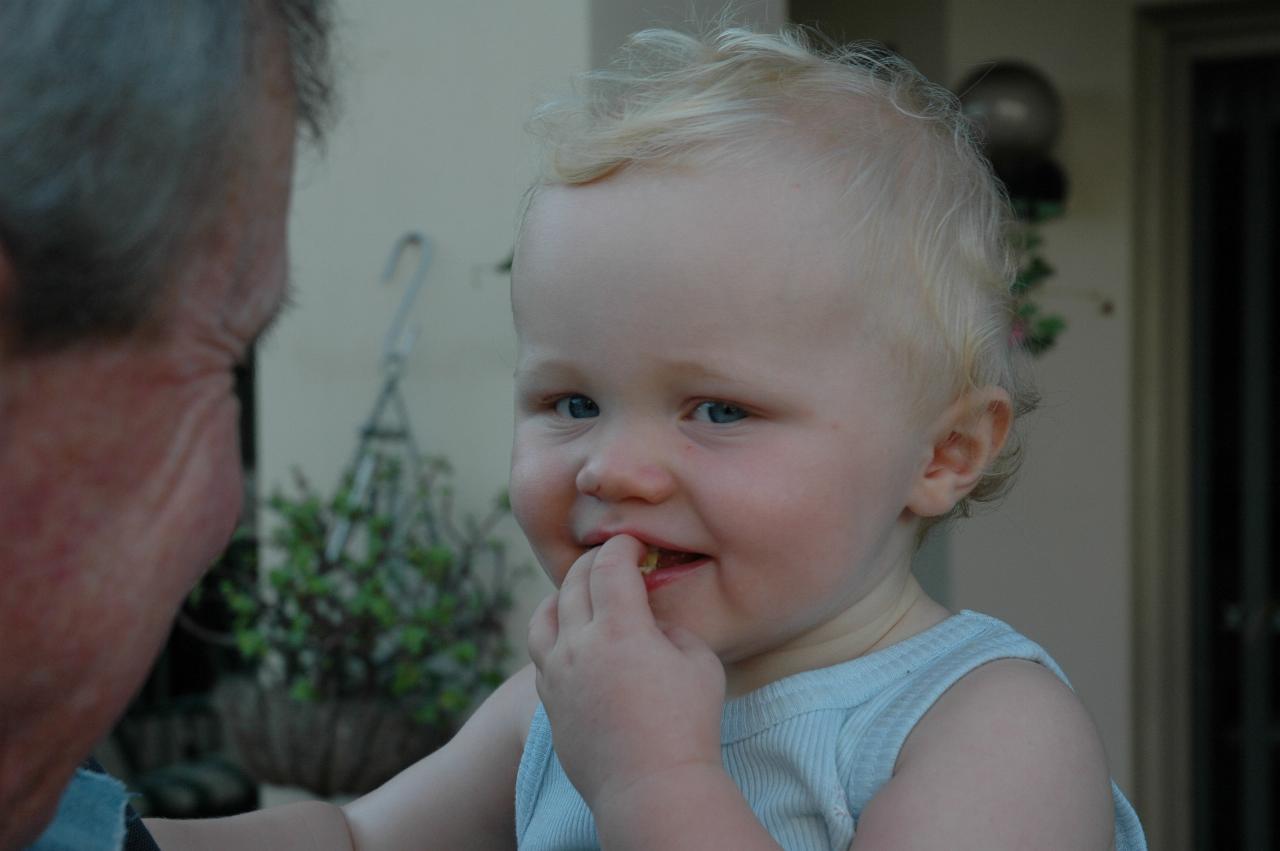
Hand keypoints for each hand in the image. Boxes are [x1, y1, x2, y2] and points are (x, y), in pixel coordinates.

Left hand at [526, 535, 725, 813]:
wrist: (651, 786)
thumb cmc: (687, 724)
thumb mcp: (699, 660)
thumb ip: (672, 628)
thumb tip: (652, 621)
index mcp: (619, 628)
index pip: (609, 565)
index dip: (622, 547)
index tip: (634, 544)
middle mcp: (578, 644)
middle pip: (573, 583)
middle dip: (593, 563)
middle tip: (611, 559)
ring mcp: (557, 674)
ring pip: (543, 616)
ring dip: (561, 595)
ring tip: (578, 593)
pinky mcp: (549, 701)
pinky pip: (540, 653)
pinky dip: (553, 633)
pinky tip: (571, 638)